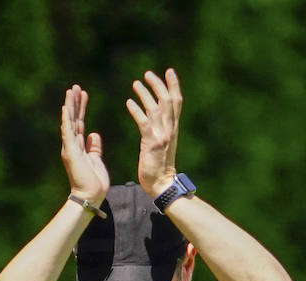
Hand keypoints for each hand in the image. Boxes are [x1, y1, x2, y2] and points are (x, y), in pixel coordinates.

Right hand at [60, 85, 108, 203]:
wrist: (91, 196)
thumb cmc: (94, 182)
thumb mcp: (96, 160)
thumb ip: (94, 147)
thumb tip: (94, 134)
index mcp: (79, 147)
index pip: (80, 123)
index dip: (81, 108)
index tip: (83, 94)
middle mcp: (73, 145)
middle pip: (74, 119)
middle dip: (75, 102)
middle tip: (76, 86)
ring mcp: (71, 148)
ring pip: (70, 122)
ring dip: (70, 106)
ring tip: (71, 90)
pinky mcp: (71, 152)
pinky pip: (68, 133)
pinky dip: (67, 120)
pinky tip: (66, 107)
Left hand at [127, 68, 181, 199]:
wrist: (162, 185)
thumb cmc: (160, 166)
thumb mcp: (164, 143)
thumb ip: (161, 128)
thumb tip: (156, 114)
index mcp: (173, 129)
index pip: (177, 102)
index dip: (174, 85)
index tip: (169, 71)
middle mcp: (170, 130)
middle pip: (168, 101)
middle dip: (158, 85)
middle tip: (147, 74)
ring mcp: (162, 136)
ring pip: (156, 108)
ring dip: (145, 94)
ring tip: (135, 84)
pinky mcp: (151, 143)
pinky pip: (144, 122)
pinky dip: (136, 110)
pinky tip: (129, 102)